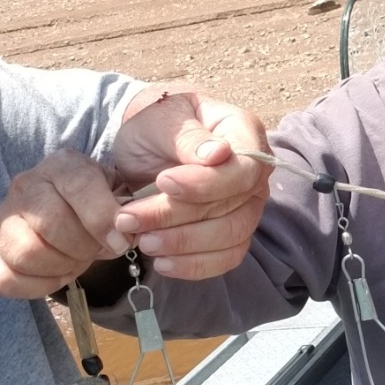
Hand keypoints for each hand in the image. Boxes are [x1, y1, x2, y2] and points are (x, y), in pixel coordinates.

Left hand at [0, 90, 269, 298]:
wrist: (144, 144)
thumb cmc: (156, 124)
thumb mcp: (163, 118)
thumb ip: (188, 136)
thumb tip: (218, 154)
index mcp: (246, 134)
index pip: (243, 170)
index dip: (206, 184)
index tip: (163, 182)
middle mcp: (255, 175)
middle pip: (232, 209)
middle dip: (177, 218)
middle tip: (129, 218)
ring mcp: (248, 207)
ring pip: (230, 238)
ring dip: (183, 244)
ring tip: (142, 240)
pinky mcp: (233, 234)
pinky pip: (225, 259)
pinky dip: (193, 265)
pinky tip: (161, 262)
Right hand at [0, 150, 124, 297]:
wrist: (69, 212)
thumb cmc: (97, 204)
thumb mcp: (118, 196)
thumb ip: (125, 210)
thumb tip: (124, 232)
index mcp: (62, 166)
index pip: (78, 186)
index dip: (101, 219)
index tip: (120, 242)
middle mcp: (26, 185)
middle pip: (51, 223)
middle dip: (83, 247)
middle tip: (95, 251)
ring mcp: (3, 218)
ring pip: (26, 252)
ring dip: (60, 267)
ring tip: (75, 261)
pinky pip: (3, 279)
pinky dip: (36, 287)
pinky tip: (56, 276)